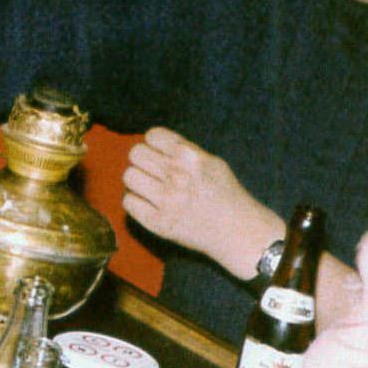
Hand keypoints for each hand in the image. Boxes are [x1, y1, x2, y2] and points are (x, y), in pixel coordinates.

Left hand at [122, 127, 281, 276]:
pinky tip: (148, 204)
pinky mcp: (158, 222)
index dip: (153, 144)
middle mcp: (177, 175)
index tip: (158, 154)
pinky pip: (129, 203)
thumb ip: (183, 151)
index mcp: (191, 156)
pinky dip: (135, 202)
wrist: (238, 231)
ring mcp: (167, 200)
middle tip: (152, 172)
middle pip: (136, 153)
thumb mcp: (211, 162)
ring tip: (149, 188)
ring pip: (129, 176)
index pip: (152, 135)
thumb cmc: (225, 194)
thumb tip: (152, 144)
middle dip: (142, 161)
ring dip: (137, 181)